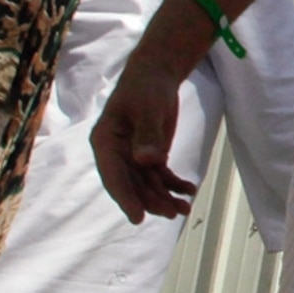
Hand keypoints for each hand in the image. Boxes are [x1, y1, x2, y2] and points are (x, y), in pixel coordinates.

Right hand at [90, 45, 200, 223]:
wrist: (157, 74)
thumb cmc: (146, 87)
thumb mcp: (148, 108)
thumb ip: (148, 135)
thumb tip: (146, 162)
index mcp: (105, 141)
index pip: (113, 175)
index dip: (125, 198)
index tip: (138, 218)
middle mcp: (116, 154)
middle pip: (132, 185)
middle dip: (151, 201)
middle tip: (172, 212)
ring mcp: (132, 157)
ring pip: (147, 185)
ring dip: (164, 197)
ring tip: (184, 207)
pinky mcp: (149, 156)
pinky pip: (160, 176)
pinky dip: (174, 185)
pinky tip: (189, 191)